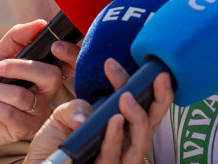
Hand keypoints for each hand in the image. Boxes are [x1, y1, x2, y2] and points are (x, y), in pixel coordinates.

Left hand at [0, 21, 66, 163]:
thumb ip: (16, 38)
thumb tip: (39, 23)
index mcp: (45, 71)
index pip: (68, 62)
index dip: (69, 54)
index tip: (54, 46)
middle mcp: (47, 91)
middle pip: (50, 76)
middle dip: (22, 67)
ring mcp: (38, 111)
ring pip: (21, 96)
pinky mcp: (26, 128)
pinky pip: (9, 113)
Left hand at [24, 59, 173, 163]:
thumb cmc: (56, 146)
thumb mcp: (65, 115)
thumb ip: (76, 101)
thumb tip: (74, 75)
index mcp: (122, 124)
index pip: (140, 100)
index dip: (134, 81)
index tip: (110, 63)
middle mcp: (126, 141)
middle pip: (153, 120)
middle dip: (161, 97)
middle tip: (159, 76)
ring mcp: (119, 158)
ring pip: (141, 140)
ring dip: (137, 116)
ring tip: (126, 96)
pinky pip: (116, 156)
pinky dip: (116, 138)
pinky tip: (114, 121)